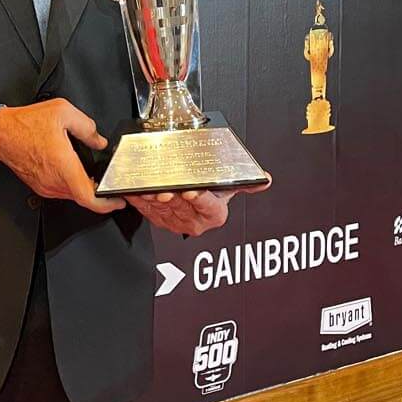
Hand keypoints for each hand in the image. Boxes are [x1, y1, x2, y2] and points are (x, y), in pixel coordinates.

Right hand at [0, 100, 124, 214]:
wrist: (0, 133)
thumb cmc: (25, 124)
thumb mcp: (63, 112)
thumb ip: (87, 127)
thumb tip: (99, 141)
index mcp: (63, 165)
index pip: (88, 197)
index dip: (106, 204)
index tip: (118, 201)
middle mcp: (54, 180)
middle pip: (83, 197)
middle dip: (99, 194)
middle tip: (110, 185)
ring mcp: (45, 185)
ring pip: (72, 195)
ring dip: (85, 190)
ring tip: (96, 178)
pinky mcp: (39, 185)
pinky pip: (60, 191)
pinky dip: (72, 186)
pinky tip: (75, 173)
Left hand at [126, 179, 270, 237]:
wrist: (194, 204)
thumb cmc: (210, 195)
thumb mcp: (229, 188)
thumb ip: (246, 184)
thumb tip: (265, 180)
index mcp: (213, 214)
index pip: (208, 206)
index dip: (200, 199)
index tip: (193, 191)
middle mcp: (193, 221)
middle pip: (182, 206)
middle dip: (174, 197)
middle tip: (167, 188)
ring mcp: (173, 221)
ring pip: (163, 208)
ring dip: (155, 198)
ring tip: (151, 188)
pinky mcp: (155, 218)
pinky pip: (146, 208)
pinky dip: (140, 198)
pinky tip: (136, 190)